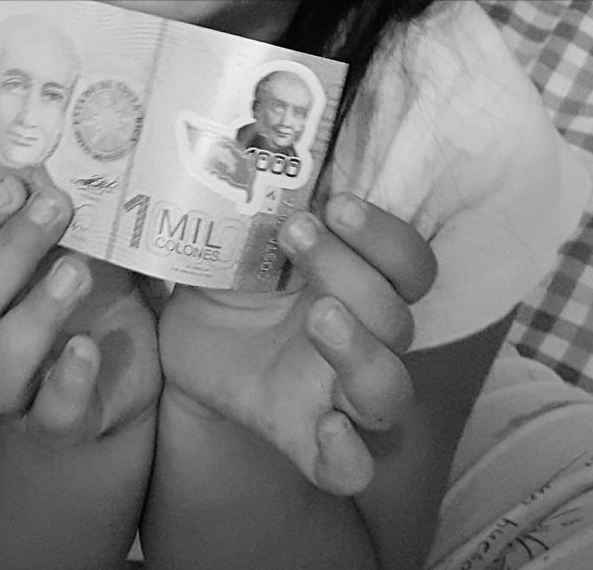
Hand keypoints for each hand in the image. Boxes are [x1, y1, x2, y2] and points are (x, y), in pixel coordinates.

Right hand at [0, 176, 160, 444]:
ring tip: (77, 272)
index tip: (15, 183)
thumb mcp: (84, 238)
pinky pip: (49, 418)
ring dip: (32, 314)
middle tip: (56, 207)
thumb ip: (67, 202)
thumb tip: (79, 140)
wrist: (136, 369)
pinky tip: (87, 349)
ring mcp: (17, 389)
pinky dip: (65, 383)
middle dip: (5, 251)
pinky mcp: (61, 423)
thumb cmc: (99, 288)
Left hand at [156, 194, 435, 493]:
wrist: (183, 338)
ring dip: (363, 350)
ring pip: (390, 389)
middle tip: (297, 232)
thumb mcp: (232, 229)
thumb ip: (248, 192)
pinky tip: (325, 429)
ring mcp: (336, 393)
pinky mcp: (302, 437)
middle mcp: (362, 336)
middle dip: (352, 270)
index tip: (335, 201)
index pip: (409, 262)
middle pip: (398, 315)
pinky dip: (347, 455)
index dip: (386, 234)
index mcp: (358, 280)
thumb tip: (227, 125)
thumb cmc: (228, 273)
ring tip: (320, 315)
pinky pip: (350, 467)